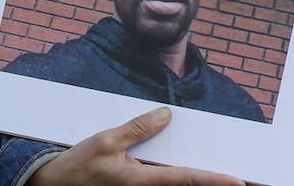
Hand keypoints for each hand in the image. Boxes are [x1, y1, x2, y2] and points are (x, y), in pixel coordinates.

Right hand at [30, 107, 245, 185]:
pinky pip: (160, 179)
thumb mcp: (106, 141)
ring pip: (174, 184)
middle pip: (186, 184)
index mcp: (142, 181)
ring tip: (222, 173)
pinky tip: (187, 164)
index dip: (214, 180)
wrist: (50, 185)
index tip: (238, 181)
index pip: (187, 178)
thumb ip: (138, 129)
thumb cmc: (77, 166)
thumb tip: (166, 115)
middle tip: (243, 180)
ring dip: (195, 178)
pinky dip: (176, 174)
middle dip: (211, 181)